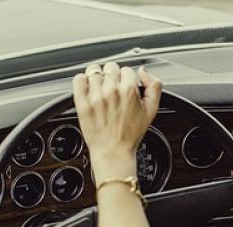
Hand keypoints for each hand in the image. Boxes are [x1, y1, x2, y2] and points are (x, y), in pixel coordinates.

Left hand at [72, 62, 161, 181]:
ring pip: (94, 71)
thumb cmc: (131, 134)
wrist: (113, 151)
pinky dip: (82, 81)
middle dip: (113, 77)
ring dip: (97, 78)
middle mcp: (111, 91)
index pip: (127, 69)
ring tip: (100, 90)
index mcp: (129, 90)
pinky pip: (78, 79)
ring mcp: (94, 96)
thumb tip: (143, 71)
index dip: (127, 78)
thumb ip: (154, 86)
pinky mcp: (81, 103)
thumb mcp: (152, 110)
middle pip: (110, 68)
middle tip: (113, 90)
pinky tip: (87, 88)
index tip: (124, 87)